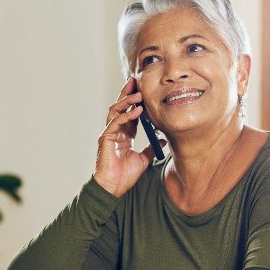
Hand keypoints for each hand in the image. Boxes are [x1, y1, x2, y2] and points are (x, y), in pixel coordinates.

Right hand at [93, 77, 161, 197]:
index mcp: (124, 135)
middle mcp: (115, 131)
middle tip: (136, 81)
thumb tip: (163, 139)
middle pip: (120, 107)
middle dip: (128, 93)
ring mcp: (109, 134)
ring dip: (127, 101)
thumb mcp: (144, 159)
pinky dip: (126, 115)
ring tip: (138, 94)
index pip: (130, 113)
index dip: (136, 102)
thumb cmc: (125, 175)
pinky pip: (115, 122)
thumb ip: (151, 148)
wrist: (114, 188)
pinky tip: (137, 110)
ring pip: (115, 111)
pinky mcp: (106, 138)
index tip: (144, 90)